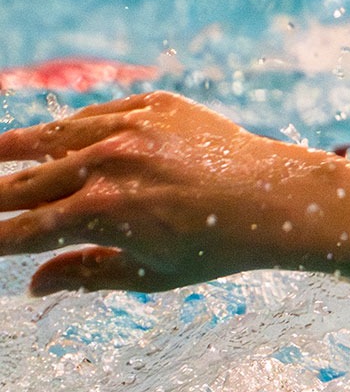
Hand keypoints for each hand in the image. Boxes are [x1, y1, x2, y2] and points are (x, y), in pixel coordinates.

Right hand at [0, 92, 349, 294]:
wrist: (281, 200)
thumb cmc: (219, 247)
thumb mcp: (151, 275)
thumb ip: (86, 275)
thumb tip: (33, 285)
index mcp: (102, 214)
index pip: (23, 229)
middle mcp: (108, 166)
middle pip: (27, 182)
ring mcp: (130, 130)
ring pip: (51, 136)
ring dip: (14, 147)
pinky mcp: (153, 106)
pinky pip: (95, 115)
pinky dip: (71, 128)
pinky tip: (52, 137)